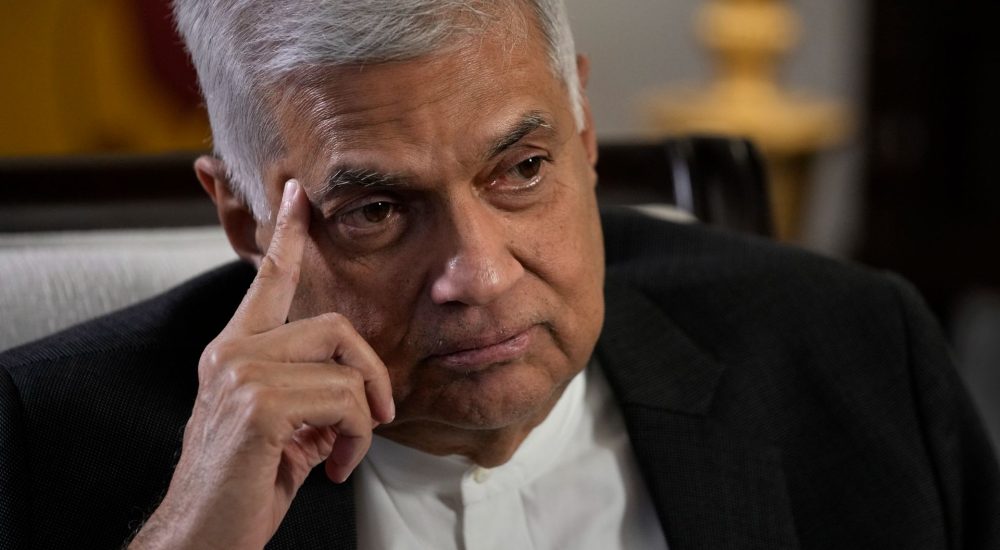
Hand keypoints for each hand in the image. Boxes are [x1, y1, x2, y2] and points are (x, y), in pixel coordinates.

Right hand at [130, 179, 394, 548]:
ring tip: (345, 453)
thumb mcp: (282, 430)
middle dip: (372, 371)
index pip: (267, 279)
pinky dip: (357, 439)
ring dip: (364, 419)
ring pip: (345, 368)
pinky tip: (334, 466)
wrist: (201, 536)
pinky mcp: (259, 403)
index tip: (298, 194)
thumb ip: (311, 396)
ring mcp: (242, 374)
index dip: (287, 234)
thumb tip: (358, 391)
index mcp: (234, 351)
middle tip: (379, 416)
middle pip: (335, 325)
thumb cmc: (243, 485)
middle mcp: (233, 352)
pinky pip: (345, 401)